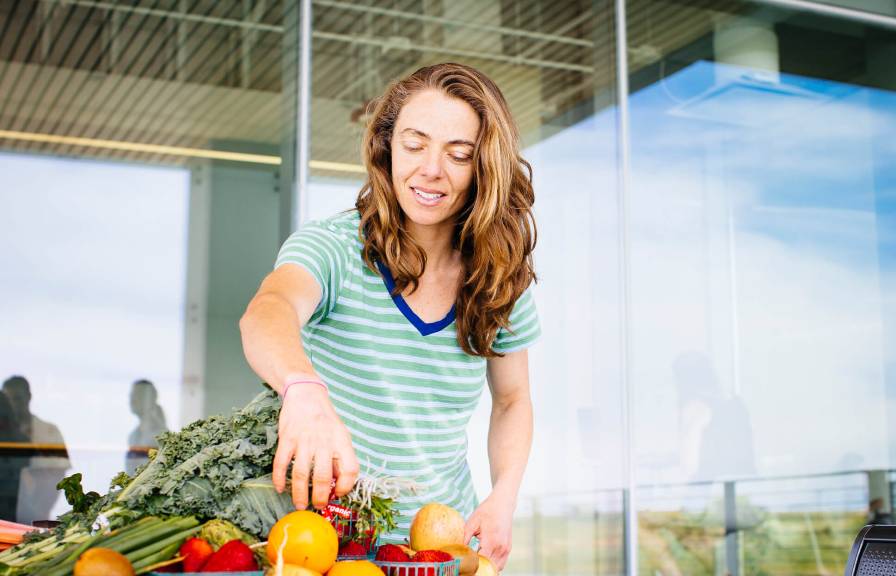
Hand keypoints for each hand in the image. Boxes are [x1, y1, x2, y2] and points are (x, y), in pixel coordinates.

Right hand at [272, 383, 359, 509]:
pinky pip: (281, 463)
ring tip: (300, 505)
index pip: (350, 468)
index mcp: (341, 441)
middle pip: (322, 476)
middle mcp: (323, 441)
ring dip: (299, 494)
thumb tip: (339, 484)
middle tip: (317, 506)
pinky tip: (280, 489)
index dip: (346, 485)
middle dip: (320, 497)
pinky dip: (279, 479)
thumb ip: (341, 457)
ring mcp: (304, 440)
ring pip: (300, 474)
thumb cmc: (326, 419)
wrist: (306, 395)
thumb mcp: (341, 434)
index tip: (339, 494)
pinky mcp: (287, 439)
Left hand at [464, 492, 515, 570]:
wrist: (503, 503)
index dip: (472, 564)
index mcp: (491, 541)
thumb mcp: (472, 521)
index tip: (464, 561)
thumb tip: (457, 549)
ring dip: (486, 567)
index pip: (481, 562)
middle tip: (468, 563)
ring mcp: (506, 549)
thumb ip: (465, 537)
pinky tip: (484, 558)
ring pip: (496, 568)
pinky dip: (493, 564)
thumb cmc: (487, 510)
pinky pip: (501, 564)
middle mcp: (500, 547)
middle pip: (488, 567)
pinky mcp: (508, 548)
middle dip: (478, 567)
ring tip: (476, 560)